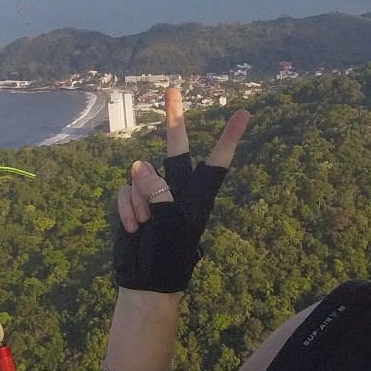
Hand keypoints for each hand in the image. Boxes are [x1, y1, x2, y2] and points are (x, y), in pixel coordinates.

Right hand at [113, 88, 249, 292]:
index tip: (245, 113)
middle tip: (173, 88)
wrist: (144, 282)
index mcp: (197, 197)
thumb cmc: (167, 256)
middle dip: (174, 119)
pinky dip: (125, 208)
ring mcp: (153, 194)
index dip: (229, 138)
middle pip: (176, 149)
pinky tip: (132, 228)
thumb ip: (157, 192)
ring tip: (144, 226)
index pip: (216, 163)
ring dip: (138, 201)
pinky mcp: (133, 201)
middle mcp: (177, 190)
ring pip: (140, 176)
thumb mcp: (169, 224)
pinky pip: (125, 190)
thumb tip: (138, 165)